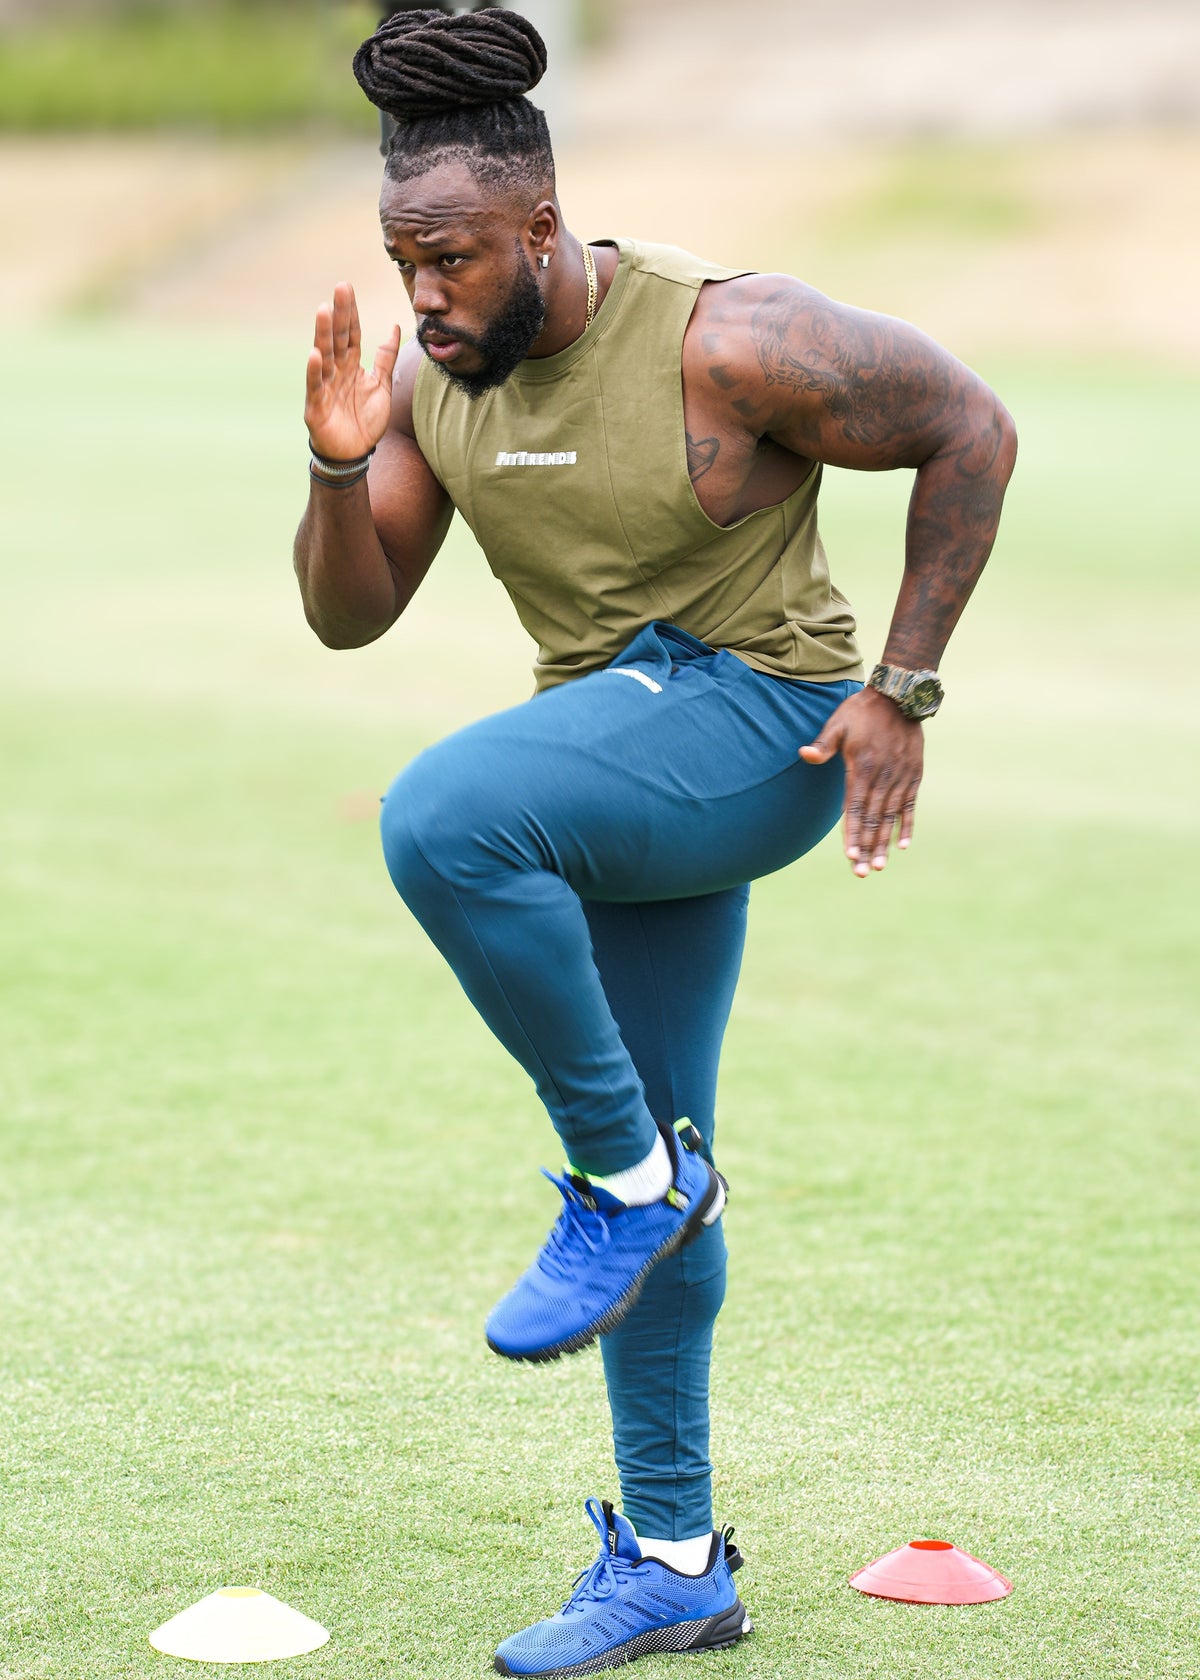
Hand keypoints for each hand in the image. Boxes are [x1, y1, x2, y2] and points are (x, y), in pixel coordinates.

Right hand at [305, 281, 400, 461]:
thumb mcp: (382, 385)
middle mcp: (336, 371)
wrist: (354, 453)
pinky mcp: (316, 406)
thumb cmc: (365, 420)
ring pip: (324, 356)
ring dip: (323, 334)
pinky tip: (314, 354)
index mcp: (351, 364)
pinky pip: (315, 387)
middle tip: (339, 287)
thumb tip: (396, 327)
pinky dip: (314, 371)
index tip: (348, 287)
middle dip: (339, 313)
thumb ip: (386, 357)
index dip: (351, 312)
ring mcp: (324, 387)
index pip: (352, 333)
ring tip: (323, 311)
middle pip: (338, 338)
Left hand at [800, 688, 923, 877]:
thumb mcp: (838, 723)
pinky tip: (902, 845)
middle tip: (862, 872)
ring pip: (891, 817)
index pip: (855, 808)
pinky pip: (910, 805)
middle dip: (867, 848)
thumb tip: (804, 755)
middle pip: (873, 819)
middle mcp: (883, 777)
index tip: (850, 855)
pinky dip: (906, 825)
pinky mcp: (914, 775)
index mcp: (862, 767)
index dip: (852, 833)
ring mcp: (901, 778)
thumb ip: (823, 744)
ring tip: (879, 866)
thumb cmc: (862, 711)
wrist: (900, 696)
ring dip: (884, 843)